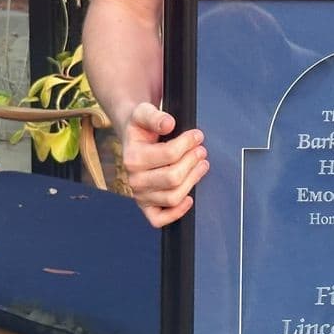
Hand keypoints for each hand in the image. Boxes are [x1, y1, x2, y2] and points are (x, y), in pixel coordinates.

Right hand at [120, 102, 208, 227]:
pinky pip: (159, 220)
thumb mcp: (143, 113)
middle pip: (173, 178)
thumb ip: (154, 116)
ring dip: (192, 181)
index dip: (188, 143)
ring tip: (202, 165)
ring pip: (173, 197)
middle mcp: (133, 180)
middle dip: (192, 162)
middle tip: (202, 150)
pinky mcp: (145, 207)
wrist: (132, 139)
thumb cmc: (141, 128)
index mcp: (132, 158)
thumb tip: (169, 123)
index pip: (169, 154)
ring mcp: (139, 196)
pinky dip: (176, 213)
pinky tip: (189, 199)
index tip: (197, 135)